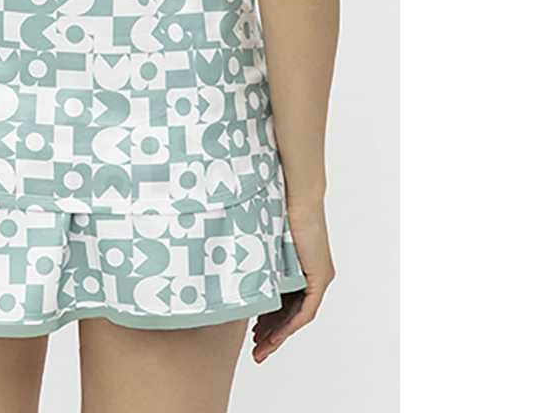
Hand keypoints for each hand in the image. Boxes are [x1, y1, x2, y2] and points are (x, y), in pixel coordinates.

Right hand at [252, 198, 335, 362]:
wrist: (298, 197)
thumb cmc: (276, 208)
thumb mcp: (261, 240)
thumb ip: (253, 255)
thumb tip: (227, 256)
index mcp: (296, 268)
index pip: (282, 303)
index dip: (267, 321)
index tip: (252, 333)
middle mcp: (310, 276)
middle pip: (289, 315)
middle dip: (270, 335)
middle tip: (255, 350)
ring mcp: (317, 278)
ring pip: (297, 318)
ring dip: (278, 335)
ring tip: (261, 349)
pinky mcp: (320, 278)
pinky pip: (306, 311)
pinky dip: (290, 324)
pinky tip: (276, 335)